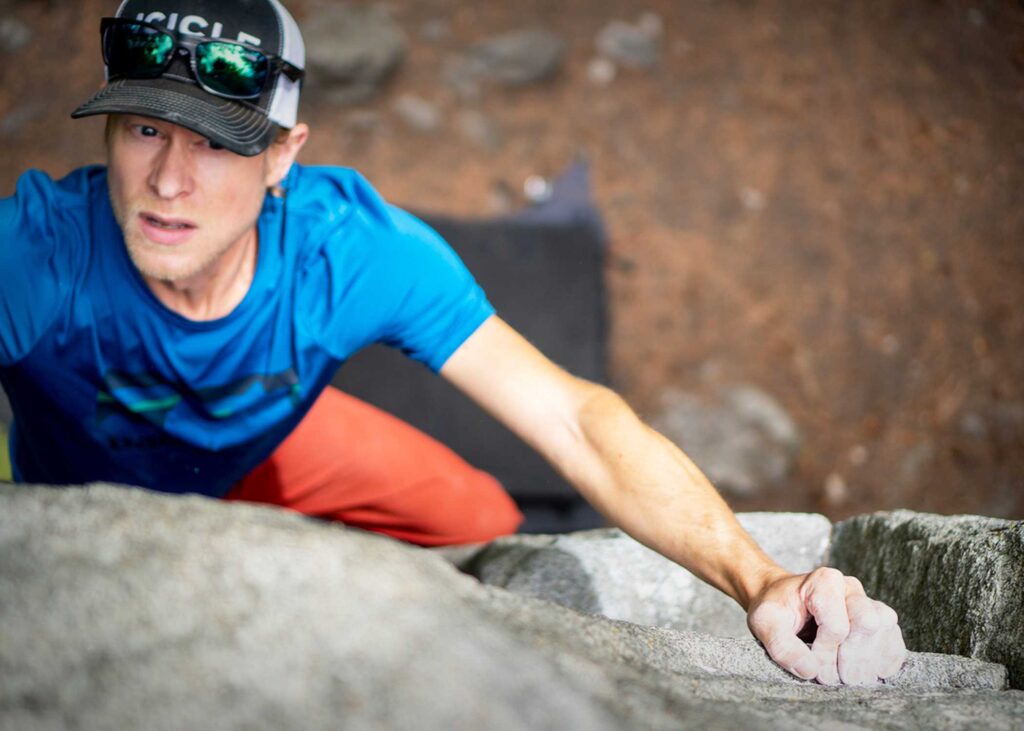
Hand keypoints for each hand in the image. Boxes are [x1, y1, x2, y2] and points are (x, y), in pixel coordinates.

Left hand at [746, 567, 906, 684]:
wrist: (782, 600)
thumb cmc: (776, 609)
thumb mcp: (765, 622)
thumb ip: (781, 645)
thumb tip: (810, 670)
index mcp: (823, 581)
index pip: (836, 625)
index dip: (826, 653)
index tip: (813, 666)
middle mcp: (849, 587)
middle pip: (868, 622)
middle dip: (854, 657)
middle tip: (839, 680)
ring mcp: (866, 600)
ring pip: (885, 626)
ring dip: (873, 658)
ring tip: (854, 679)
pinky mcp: (876, 616)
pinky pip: (893, 634)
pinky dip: (890, 656)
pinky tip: (877, 672)